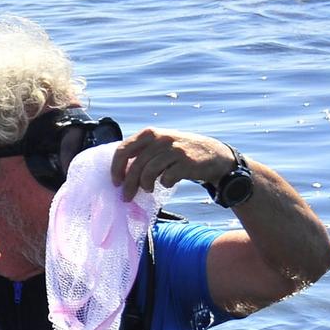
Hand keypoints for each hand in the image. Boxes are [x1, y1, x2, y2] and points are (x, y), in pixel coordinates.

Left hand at [109, 128, 232, 200]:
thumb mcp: (159, 145)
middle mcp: (161, 138)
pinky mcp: (187, 162)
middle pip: (135, 164)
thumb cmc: (179, 153)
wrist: (214, 155)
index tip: (115, 182)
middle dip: (129, 184)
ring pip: (149, 172)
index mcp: (149, 133)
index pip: (123, 149)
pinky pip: (167, 177)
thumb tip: (118, 173)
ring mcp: (175, 149)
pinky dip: (165, 184)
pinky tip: (168, 184)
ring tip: (148, 190)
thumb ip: (141, 153)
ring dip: (145, 185)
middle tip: (127, 196)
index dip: (116, 168)